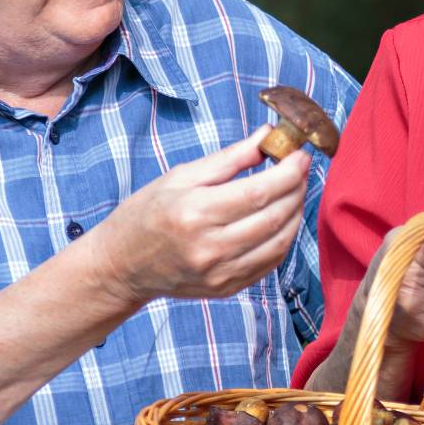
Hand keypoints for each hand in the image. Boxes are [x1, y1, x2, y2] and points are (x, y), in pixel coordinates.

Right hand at [86, 125, 310, 305]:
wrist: (122, 265)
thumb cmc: (148, 213)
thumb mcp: (181, 177)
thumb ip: (230, 158)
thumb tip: (268, 136)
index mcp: (194, 213)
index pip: (258, 192)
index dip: (288, 172)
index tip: (300, 155)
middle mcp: (209, 248)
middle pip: (274, 217)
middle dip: (296, 189)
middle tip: (300, 170)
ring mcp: (220, 273)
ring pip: (280, 242)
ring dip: (295, 213)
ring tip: (294, 191)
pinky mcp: (227, 288)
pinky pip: (271, 262)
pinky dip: (284, 237)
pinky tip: (281, 218)